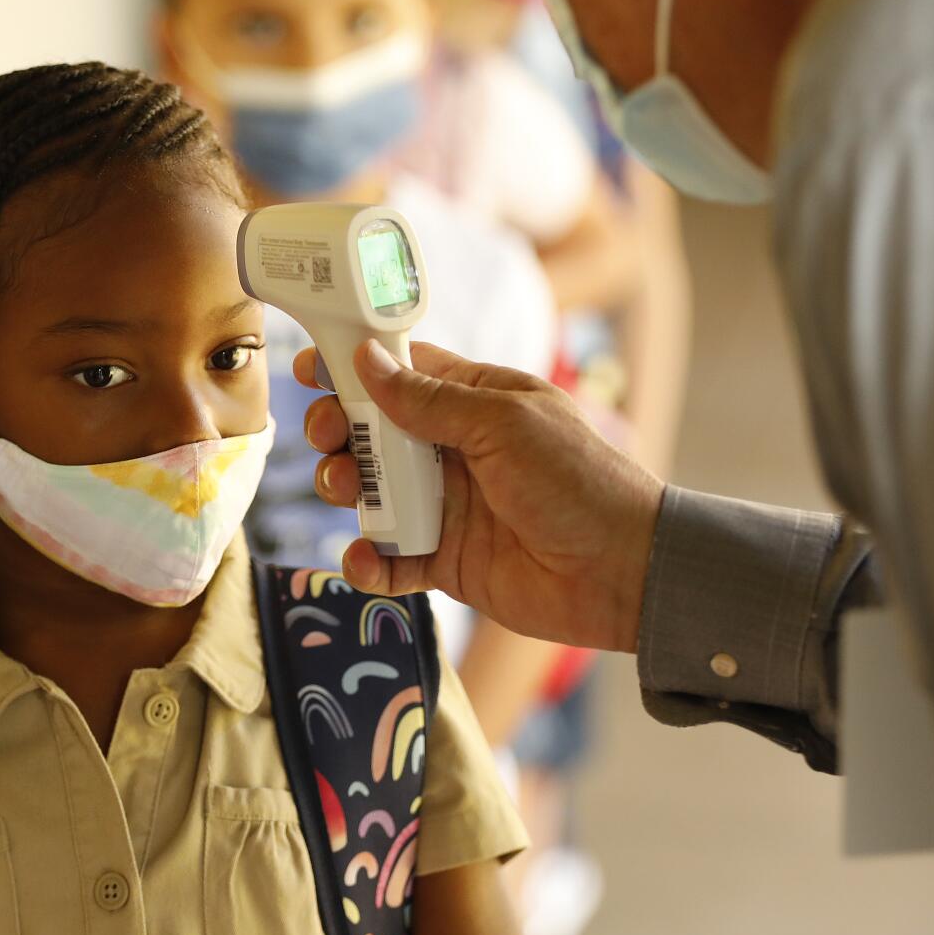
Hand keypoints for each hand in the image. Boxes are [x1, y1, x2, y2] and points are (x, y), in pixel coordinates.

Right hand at [299, 341, 664, 651]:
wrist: (623, 573)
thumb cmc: (579, 481)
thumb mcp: (504, 423)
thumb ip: (430, 400)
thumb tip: (366, 361)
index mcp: (475, 402)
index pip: (401, 373)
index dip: (352, 367)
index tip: (310, 367)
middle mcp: (455, 450)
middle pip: (372, 434)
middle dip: (339, 432)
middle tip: (328, 438)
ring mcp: (447, 506)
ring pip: (371, 494)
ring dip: (345, 490)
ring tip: (344, 491)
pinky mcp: (444, 561)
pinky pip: (390, 559)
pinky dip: (368, 561)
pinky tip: (364, 559)